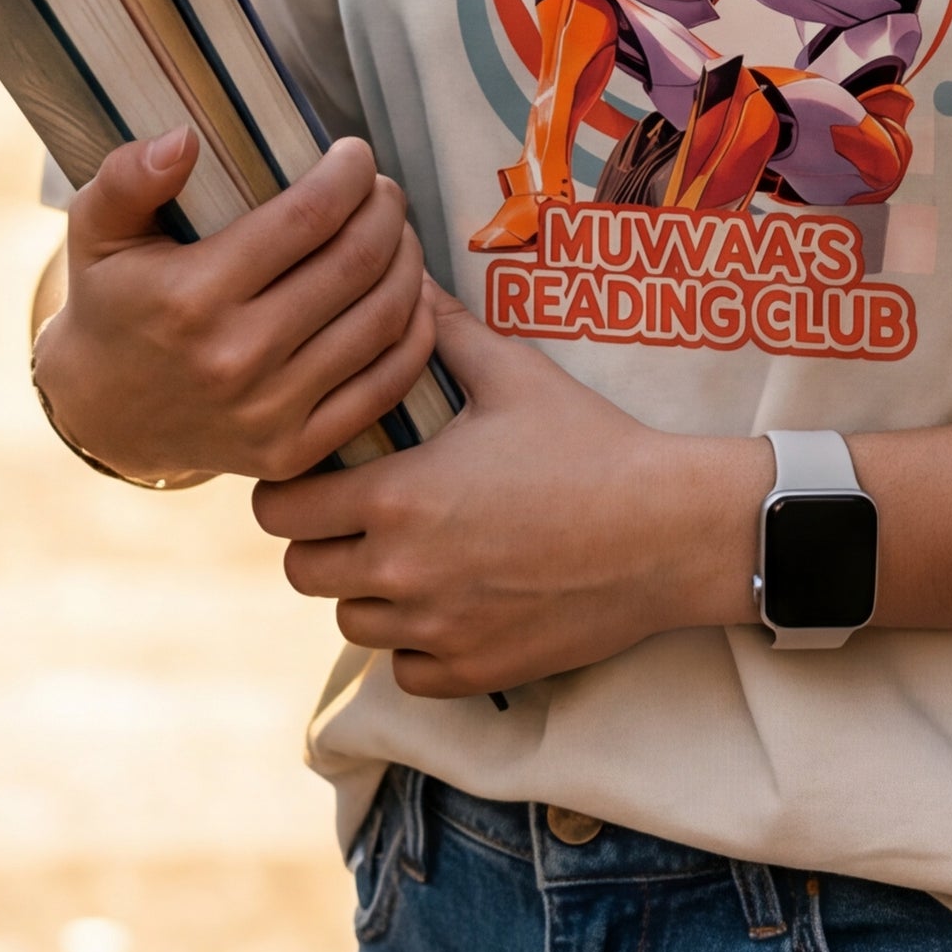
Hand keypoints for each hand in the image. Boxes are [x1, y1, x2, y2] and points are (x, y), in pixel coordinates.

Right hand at [34, 129, 437, 484]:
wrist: (104, 416)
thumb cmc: (112, 304)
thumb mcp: (96, 231)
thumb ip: (129, 178)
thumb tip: (185, 138)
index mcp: (191, 297)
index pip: (306, 217)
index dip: (348, 174)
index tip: (355, 154)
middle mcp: (235, 358)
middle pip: (355, 263)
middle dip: (386, 211)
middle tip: (383, 191)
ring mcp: (269, 412)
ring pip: (381, 320)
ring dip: (407, 263)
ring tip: (396, 233)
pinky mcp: (294, 450)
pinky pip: (385, 384)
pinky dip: (414, 332)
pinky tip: (410, 295)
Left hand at [252, 306, 755, 698]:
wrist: (669, 531)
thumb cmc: (592, 445)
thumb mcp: (516, 374)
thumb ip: (445, 328)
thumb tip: (404, 280)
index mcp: (397, 495)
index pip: (282, 509)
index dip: (287, 488)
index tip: (313, 477)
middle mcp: (402, 570)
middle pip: (302, 573)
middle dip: (318, 541)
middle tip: (353, 516)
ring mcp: (437, 628)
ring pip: (351, 623)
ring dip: (365, 593)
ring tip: (404, 558)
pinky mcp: (474, 671)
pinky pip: (406, 669)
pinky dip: (415, 643)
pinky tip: (446, 604)